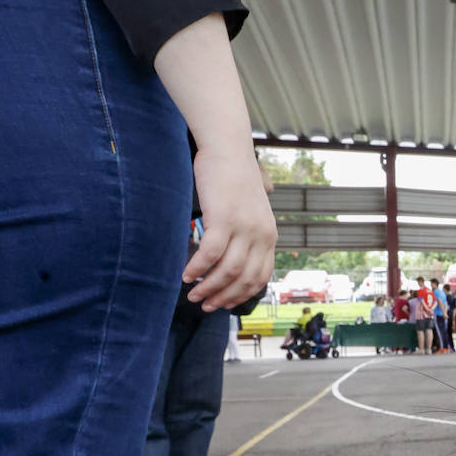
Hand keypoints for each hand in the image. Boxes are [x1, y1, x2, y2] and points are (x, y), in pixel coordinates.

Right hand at [184, 146, 277, 309]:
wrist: (229, 150)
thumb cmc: (234, 181)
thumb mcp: (250, 212)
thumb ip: (247, 235)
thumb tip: (230, 260)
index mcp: (270, 236)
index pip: (261, 277)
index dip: (241, 295)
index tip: (224, 304)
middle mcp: (262, 235)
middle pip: (245, 279)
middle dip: (224, 297)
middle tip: (205, 305)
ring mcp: (245, 227)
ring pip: (228, 270)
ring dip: (209, 287)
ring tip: (193, 294)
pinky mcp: (224, 218)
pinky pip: (210, 253)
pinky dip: (197, 268)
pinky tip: (185, 274)